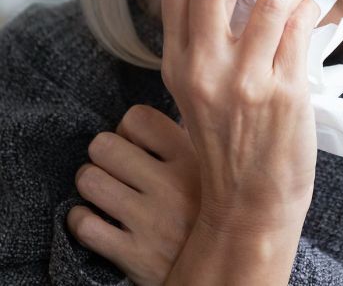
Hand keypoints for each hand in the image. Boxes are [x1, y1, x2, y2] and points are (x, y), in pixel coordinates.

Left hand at [67, 104, 200, 285]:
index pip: (137, 117)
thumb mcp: (213, 170)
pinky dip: (81, 218)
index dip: (128, 128)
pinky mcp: (133, 255)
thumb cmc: (210, 211)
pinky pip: (83, 224)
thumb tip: (168, 114)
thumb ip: (190, 141)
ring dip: (91, 183)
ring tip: (104, 190)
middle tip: (113, 166)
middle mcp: (171, 185)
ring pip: (89, 181)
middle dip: (103, 154)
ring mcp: (151, 221)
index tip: (134, 142)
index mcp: (192, 158)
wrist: (221, 269)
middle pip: (104, 145)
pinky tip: (97, 219)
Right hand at [161, 0, 319, 236]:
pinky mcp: (285, 93)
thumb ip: (207, 45)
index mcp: (177, 65)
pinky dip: (310, 7)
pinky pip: (300, 27)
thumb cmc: (228, 146)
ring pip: (271, 0)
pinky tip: (312, 13)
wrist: (249, 204)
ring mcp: (246, 82)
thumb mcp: (197, 93)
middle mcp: (204, 69)